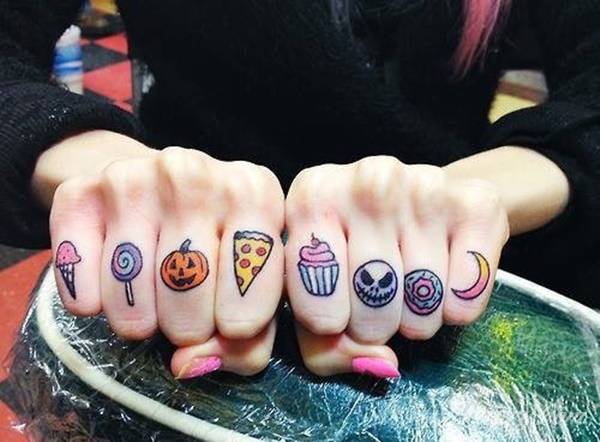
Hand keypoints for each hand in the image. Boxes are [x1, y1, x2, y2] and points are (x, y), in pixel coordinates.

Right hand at [49, 143, 284, 376]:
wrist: (154, 190)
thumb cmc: (218, 246)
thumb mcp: (254, 285)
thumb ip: (247, 341)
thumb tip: (189, 363)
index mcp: (254, 191)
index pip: (251, 285)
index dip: (239, 325)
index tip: (230, 325)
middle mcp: (195, 173)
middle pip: (188, 288)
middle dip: (189, 326)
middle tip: (187, 320)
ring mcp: (134, 177)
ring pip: (132, 289)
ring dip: (140, 320)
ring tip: (151, 307)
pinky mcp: (79, 191)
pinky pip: (77, 274)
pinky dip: (90, 301)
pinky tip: (107, 292)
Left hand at [285, 156, 508, 377]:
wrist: (426, 203)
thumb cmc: (357, 253)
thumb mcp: (319, 293)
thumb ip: (324, 345)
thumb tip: (378, 362)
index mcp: (312, 195)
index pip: (312, 293)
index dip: (327, 323)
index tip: (335, 316)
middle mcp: (367, 178)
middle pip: (371, 299)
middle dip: (374, 324)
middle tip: (377, 307)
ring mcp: (424, 184)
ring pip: (421, 300)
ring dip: (416, 319)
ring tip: (408, 294)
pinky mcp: (476, 201)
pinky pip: (466, 292)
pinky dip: (456, 307)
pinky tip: (444, 282)